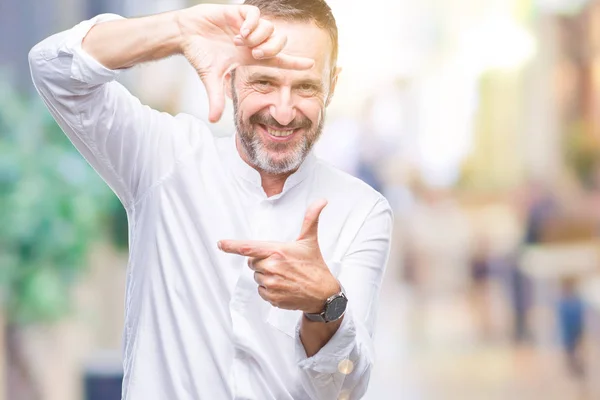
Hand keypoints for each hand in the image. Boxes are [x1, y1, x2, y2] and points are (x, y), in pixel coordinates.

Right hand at [176, 4, 314, 122]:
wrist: (185, 35)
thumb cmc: (199, 55)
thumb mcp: (210, 79)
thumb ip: (215, 98)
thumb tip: (214, 121)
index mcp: (251, 56)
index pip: (279, 59)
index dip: (294, 62)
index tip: (310, 65)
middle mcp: (253, 41)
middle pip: (279, 42)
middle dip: (272, 49)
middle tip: (254, 54)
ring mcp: (247, 26)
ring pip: (270, 28)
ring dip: (258, 37)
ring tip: (239, 41)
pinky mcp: (238, 13)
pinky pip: (255, 15)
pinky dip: (251, 24)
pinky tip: (240, 32)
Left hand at [218, 199, 338, 312]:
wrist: (323, 293)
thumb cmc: (314, 265)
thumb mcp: (310, 241)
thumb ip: (311, 219)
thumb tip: (321, 201)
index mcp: (277, 251)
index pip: (249, 248)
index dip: (232, 246)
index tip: (221, 244)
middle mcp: (272, 267)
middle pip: (252, 262)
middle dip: (262, 262)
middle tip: (282, 263)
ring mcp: (271, 284)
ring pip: (256, 277)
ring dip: (266, 276)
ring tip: (284, 275)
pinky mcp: (272, 297)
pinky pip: (261, 291)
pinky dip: (269, 290)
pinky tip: (283, 286)